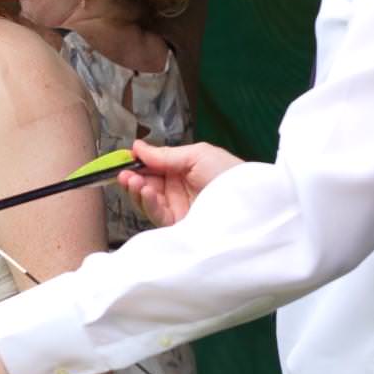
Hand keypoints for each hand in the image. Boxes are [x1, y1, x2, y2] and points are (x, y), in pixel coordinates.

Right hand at [117, 139, 242, 225]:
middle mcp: (178, 190)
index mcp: (183, 170)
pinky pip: (157, 215)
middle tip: (123, 173)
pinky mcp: (178, 226)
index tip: (124, 159)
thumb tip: (137, 147)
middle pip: (146, 184)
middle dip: (132, 178)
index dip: (138, 163)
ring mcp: (178, 208)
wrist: (250, 201)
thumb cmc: (229, 173)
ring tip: (132, 181)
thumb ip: (165, 154)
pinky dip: (148, 203)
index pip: (153, 167)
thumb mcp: (197, 155)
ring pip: (148, 201)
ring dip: (136, 190)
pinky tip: (145, 191)